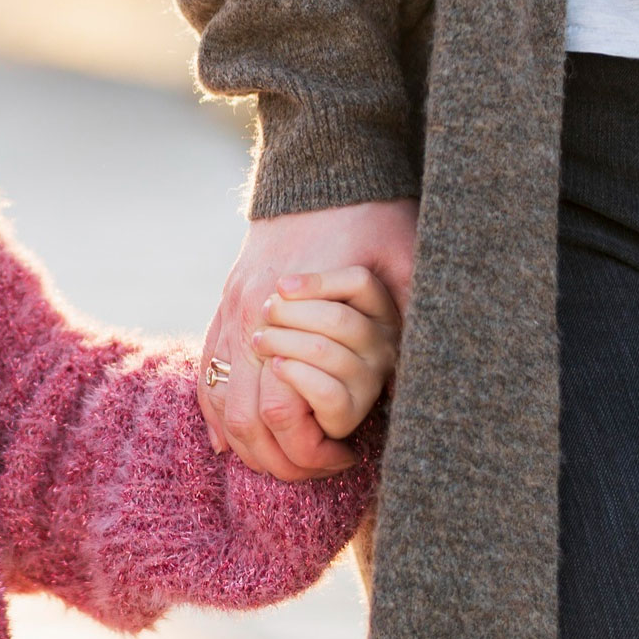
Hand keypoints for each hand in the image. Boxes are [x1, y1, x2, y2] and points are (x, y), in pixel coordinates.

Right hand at [200, 199, 417, 480]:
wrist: (322, 166)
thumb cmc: (373, 215)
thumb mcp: (407, 262)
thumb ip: (413, 314)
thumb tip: (430, 373)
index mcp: (293, 314)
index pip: (285, 415)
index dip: (312, 453)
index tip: (345, 458)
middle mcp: (251, 316)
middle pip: (245, 422)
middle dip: (277, 463)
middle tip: (314, 472)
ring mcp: (231, 309)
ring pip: (220, 402)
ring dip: (244, 445)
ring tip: (280, 461)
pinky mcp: (225, 303)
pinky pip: (207, 372)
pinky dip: (216, 413)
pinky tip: (231, 440)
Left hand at [249, 267, 400, 438]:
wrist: (301, 406)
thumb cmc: (299, 339)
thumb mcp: (308, 307)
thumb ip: (307, 293)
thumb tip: (284, 288)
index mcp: (379, 311)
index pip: (360, 282)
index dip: (319, 281)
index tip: (281, 285)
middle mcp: (384, 345)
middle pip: (337, 317)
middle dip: (291, 313)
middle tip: (265, 312)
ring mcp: (371, 380)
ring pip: (324, 351)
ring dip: (283, 342)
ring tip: (260, 340)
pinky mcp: (352, 412)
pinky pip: (325, 391)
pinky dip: (295, 374)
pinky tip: (277, 366)